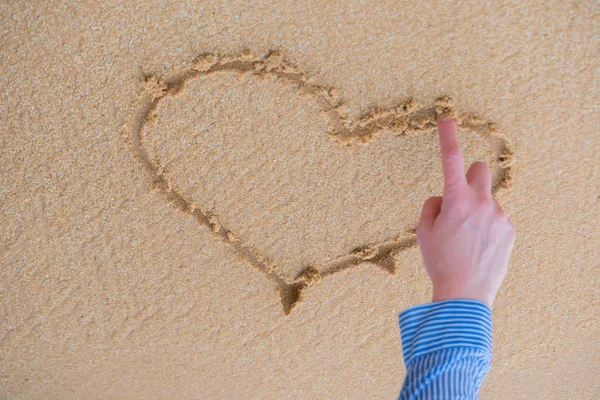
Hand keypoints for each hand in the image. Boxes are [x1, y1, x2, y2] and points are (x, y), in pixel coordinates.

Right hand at [416, 118, 515, 306]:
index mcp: (456, 200)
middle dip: (469, 176)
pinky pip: (496, 216)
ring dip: (476, 207)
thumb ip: (432, 206)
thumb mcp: (423, 231)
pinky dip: (487, 224)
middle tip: (459, 198)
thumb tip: (443, 198)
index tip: (447, 119)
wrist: (464, 294)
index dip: (448, 137)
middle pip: (480, 169)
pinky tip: (479, 246)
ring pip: (487, 198)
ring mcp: (500, 216)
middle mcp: (482, 203)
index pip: (451, 159)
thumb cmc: (439, 261)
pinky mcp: (510, 230)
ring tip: (467, 237)